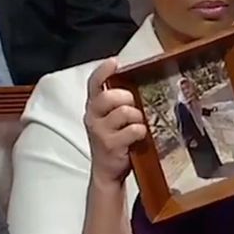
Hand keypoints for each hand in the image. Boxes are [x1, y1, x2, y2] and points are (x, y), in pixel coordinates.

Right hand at [84, 58, 146, 185]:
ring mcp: (100, 131)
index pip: (93, 83)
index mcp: (94, 107)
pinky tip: (138, 136)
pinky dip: (140, 131)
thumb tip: (136, 84)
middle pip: (110, 96)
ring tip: (137, 124)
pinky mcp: (110, 145)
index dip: (103, 71)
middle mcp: (93, 117)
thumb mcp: (111, 118)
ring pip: (124, 112)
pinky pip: (133, 129)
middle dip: (127, 97)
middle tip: (133, 105)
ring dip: (136, 117)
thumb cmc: (113, 140)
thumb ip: (117, 102)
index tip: (114, 62)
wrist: (107, 171)